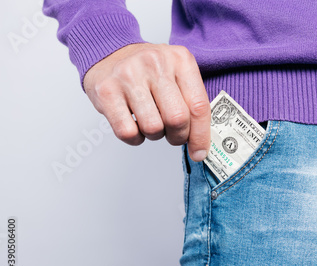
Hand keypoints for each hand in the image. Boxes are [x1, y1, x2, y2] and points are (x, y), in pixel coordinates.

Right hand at [83, 43, 210, 161]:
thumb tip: (201, 144)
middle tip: (173, 134)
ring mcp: (128, 76)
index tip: (200, 152)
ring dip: (154, 135)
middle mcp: (155, 63)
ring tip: (151, 122)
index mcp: (180, 59)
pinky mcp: (106, 91)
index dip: (201, 136)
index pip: (199, 106)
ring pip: (153, 128)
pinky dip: (135, 138)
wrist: (109, 53)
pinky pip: (127, 132)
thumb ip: (192, 103)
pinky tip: (135, 125)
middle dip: (177, 136)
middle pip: (177, 119)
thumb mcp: (177, 74)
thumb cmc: (148, 70)